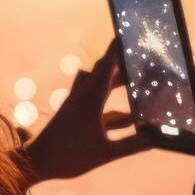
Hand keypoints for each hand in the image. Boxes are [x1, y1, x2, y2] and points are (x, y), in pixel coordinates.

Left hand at [20, 40, 149, 182]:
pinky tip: (130, 118)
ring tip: (136, 81)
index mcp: (91, 99)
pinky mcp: (75, 116)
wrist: (38, 162)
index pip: (107, 65)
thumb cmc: (69, 157)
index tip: (128, 33)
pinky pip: (96, 104)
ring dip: (116, 82)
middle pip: (105, 73)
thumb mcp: (105, 153)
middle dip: (123, 65)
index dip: (118, 48)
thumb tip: (156, 139)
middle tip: (141, 58)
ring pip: (99, 86)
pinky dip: (112, 106)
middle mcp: (83, 97)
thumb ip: (132, 145)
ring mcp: (77, 105)